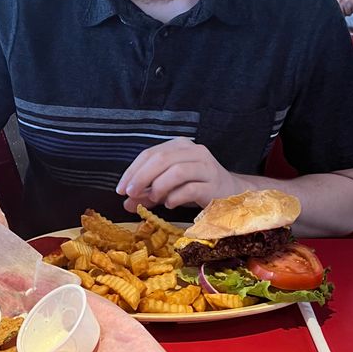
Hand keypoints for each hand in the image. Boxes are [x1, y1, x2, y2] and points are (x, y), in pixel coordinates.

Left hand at [116, 138, 238, 212]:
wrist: (231, 193)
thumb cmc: (197, 187)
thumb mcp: (169, 187)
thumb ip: (148, 193)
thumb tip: (126, 203)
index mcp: (180, 146)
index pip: (151, 153)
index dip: (133, 170)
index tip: (121, 189)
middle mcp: (194, 151)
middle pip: (162, 159)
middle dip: (141, 177)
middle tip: (130, 194)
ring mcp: (206, 167)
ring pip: (176, 171)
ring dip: (158, 187)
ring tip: (153, 200)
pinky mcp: (214, 185)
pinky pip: (190, 189)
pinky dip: (175, 197)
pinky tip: (170, 205)